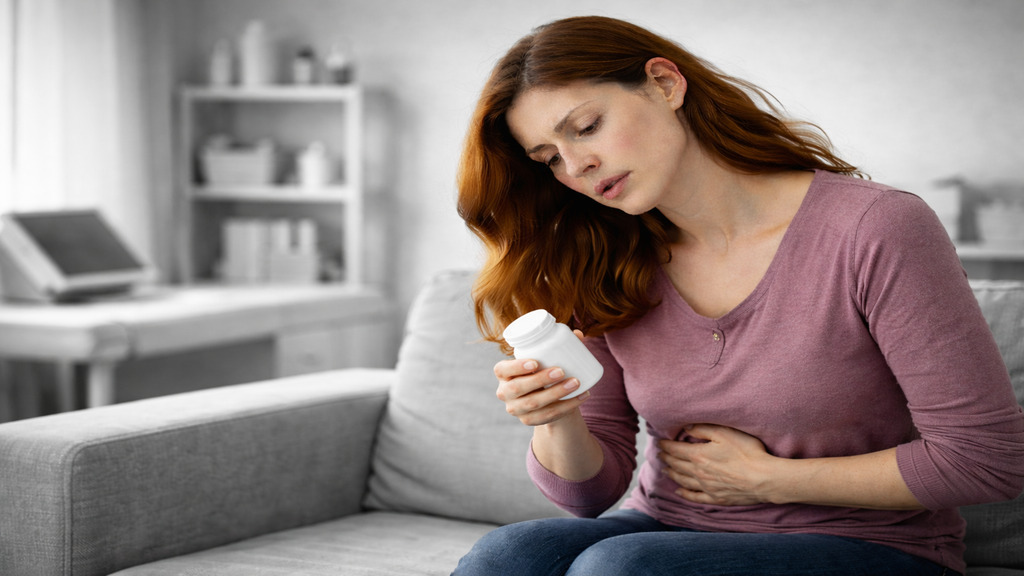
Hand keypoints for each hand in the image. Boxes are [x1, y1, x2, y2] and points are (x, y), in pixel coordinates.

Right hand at [494, 332, 591, 426]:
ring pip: (534, 403)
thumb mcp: (543, 360)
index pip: (502, 369)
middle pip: (518, 388)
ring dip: (557, 393)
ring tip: (575, 382)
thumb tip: (578, 334)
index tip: (536, 362)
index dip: (516, 367)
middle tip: (561, 371)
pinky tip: (581, 396)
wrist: (545, 398)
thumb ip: (558, 345)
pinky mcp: (529, 420)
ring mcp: (515, 408)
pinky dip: (567, 406)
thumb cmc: (541, 371)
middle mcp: (504, 392)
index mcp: (503, 373)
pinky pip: (548, 416)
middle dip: (540, 379)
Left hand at [658, 424, 773, 505]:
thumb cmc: (747, 452)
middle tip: (660, 455)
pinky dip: (684, 494)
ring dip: (672, 474)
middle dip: (666, 458)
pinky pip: (695, 497)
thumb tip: (686, 428)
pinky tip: (679, 492)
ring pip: (683, 480)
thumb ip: (703, 428)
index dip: (666, 446)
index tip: (659, 443)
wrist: (763, 479)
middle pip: (676, 465)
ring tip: (665, 470)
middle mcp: (698, 472)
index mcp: (698, 455)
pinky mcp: (716, 498)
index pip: (676, 449)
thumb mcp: (724, 433)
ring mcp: (706, 487)